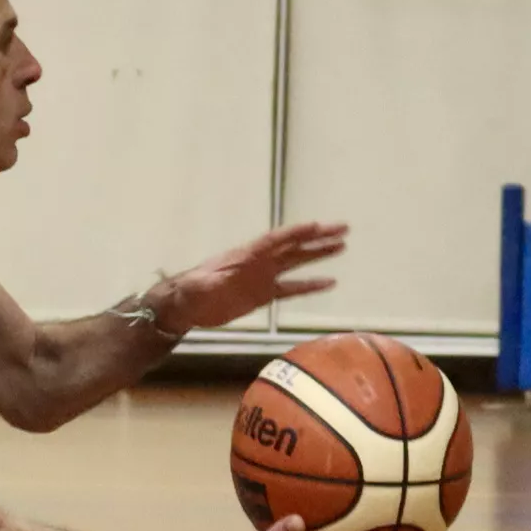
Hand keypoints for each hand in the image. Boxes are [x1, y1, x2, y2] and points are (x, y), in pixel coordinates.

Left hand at [155, 221, 347, 333]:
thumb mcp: (198, 286)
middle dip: (318, 237)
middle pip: (294, 246)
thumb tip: (216, 280)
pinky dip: (310, 286)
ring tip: (342, 246)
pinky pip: (292, 288)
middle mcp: (260, 262)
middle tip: (343, 228)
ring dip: (319, 255)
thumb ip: (209, 282)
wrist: (188, 305)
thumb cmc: (191, 292)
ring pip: (297, 263)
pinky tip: (329, 283)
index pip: (275, 240)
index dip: (295, 233)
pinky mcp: (264, 294)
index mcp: (246, 255)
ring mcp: (264, 277)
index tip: (317, 225)